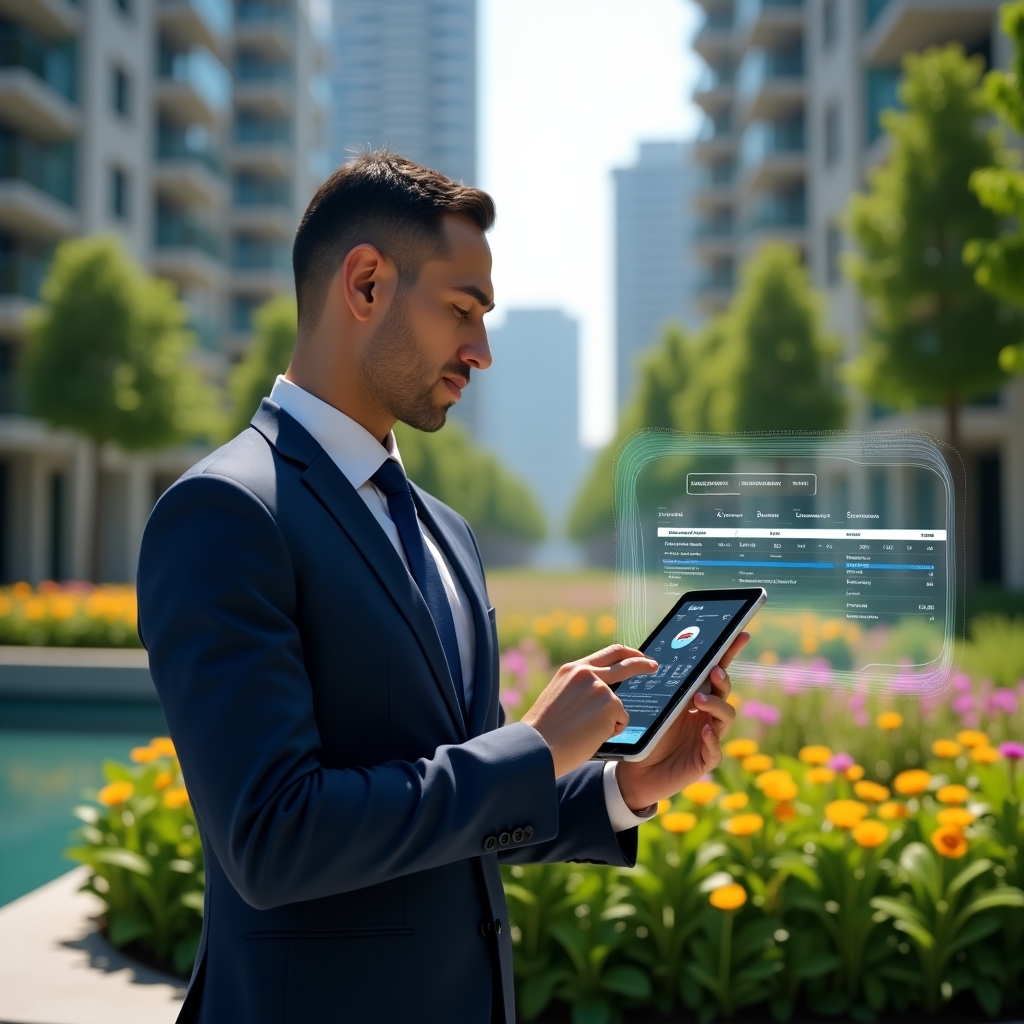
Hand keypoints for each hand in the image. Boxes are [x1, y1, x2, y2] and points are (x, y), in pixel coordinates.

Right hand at [522, 645, 656, 777]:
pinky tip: (589, 736)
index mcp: (572, 670)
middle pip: (625, 662)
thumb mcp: (560, 697)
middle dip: (643, 663)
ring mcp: (600, 687)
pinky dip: (610, 731)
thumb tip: (605, 691)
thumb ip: (580, 688)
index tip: (637, 655)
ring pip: (618, 704)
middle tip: (653, 666)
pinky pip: (621, 720)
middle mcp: (586, 673)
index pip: (607, 653)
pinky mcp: (610, 704)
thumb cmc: (544, 732)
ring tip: (583, 732)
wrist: (536, 746)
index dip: (626, 654)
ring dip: (609, 721)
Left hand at [615, 632, 748, 812]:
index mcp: (695, 697)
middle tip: (713, 671)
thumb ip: (663, 686)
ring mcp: (708, 737)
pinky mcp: (704, 760)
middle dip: (722, 679)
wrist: (634, 771)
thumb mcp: (652, 705)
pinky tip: (704, 732)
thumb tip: (657, 653)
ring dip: (716, 706)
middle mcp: (706, 715)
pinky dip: (712, 740)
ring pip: (726, 717)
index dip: (729, 653)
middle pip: (724, 692)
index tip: (740, 634)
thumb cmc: (645, 734)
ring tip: (700, 700)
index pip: (714, 672)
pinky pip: (715, 750)